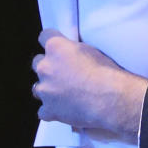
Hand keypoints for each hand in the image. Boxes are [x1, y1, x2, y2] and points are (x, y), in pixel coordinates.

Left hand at [32, 31, 147, 141]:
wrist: (110, 99)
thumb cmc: (106, 74)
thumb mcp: (91, 50)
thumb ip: (73, 50)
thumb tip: (71, 54)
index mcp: (56, 47)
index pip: (44, 37)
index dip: (51, 43)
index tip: (56, 48)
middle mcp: (46, 67)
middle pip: (37, 62)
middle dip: (49, 67)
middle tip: (64, 74)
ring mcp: (45, 89)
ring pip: (38, 87)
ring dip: (48, 89)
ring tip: (66, 93)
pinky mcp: (48, 110)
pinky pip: (44, 111)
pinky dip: (53, 110)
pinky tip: (66, 109)